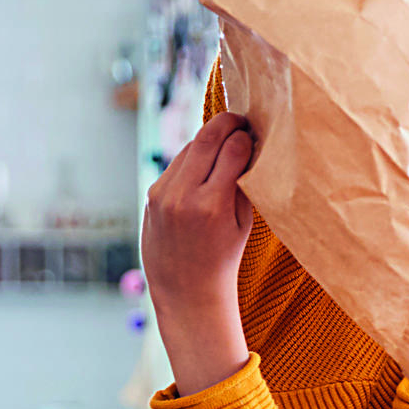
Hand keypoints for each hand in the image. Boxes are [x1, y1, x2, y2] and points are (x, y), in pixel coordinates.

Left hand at [143, 112, 255, 395]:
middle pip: (206, 139)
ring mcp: (163, 194)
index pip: (233, 151)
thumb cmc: (223, 259)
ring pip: (189, 147)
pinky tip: (206, 160)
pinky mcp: (152, 194)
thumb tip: (248, 147)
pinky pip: (176, 164)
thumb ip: (243, 185)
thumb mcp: (243, 224)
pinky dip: (192, 157)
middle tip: (240, 118)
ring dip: (208, 138)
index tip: (256, 132)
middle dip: (225, 123)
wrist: (185, 290)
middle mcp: (184, 196)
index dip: (246, 137)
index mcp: (213, 205)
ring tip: (225, 136)